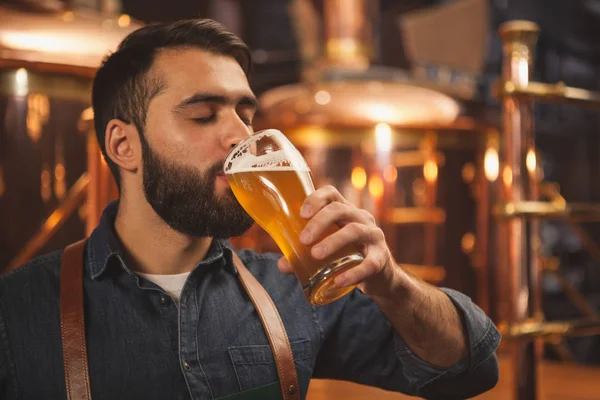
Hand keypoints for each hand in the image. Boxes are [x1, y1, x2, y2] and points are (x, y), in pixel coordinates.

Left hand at [277, 185, 402, 296]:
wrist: (380, 277)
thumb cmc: (349, 257)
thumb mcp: (327, 251)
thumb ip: (303, 257)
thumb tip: (282, 264)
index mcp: (345, 212)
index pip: (331, 193)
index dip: (316, 199)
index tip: (301, 214)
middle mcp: (361, 218)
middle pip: (340, 209)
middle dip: (319, 222)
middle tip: (303, 240)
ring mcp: (373, 236)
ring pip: (355, 230)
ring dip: (333, 241)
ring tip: (315, 255)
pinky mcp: (381, 258)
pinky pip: (369, 263)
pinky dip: (353, 272)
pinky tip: (338, 280)